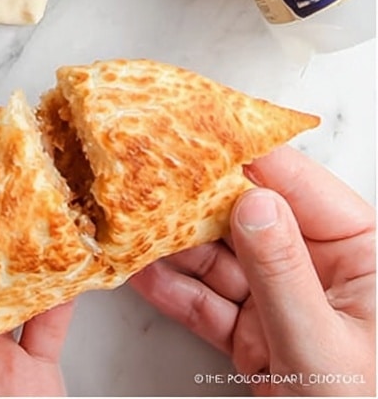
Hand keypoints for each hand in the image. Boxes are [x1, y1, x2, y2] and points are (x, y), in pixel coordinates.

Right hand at [129, 145, 375, 395]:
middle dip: (192, 197)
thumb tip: (252, 200)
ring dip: (171, 242)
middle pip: (247, 213)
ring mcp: (286, 303)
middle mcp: (322, 269)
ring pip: (220, 256)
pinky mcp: (258, 338)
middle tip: (140, 173)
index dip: (240, 152)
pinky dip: (173, 290)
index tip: (190, 128)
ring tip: (125, 219)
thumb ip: (284, 274)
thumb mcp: (325, 351)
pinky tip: (137, 272)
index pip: (296, 183)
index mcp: (361, 255)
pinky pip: (210, 302)